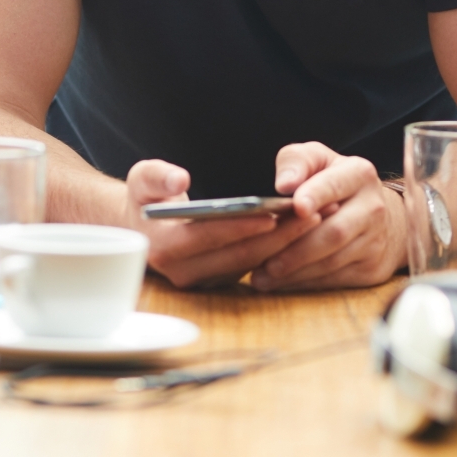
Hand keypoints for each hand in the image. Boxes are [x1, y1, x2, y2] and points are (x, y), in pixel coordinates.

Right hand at [127, 159, 312, 288]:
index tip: (271, 213)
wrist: (142, 228)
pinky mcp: (220, 280)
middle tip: (310, 214)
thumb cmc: (145, 198)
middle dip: (277, 236)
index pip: (207, 238)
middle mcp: (184, 271)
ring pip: (252, 263)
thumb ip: (157, 176)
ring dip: (284, 243)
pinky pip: (254, 266)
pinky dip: (278, 247)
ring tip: (314, 217)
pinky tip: (300, 227)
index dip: (240, 226)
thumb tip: (179, 179)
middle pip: (238, 255)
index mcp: (163, 246)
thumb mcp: (141, 179)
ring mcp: (204, 280)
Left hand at [248, 143, 404, 290]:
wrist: (374, 214)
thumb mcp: (316, 159)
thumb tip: (284, 183)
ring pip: (333, 261)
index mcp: (359, 174)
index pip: (335, 185)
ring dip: (295, 271)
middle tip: (265, 259)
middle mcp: (372, 208)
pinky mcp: (371, 268)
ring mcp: (375, 240)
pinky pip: (335, 279)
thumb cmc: (333, 181)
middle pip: (334, 232)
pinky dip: (304, 283)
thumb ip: (297, 162)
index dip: (316, 196)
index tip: (297, 207)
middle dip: (297, 249)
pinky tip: (280, 282)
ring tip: (264, 275)